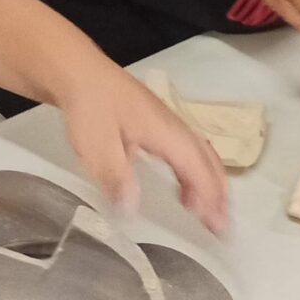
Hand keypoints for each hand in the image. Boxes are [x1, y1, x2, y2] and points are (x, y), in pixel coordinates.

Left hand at [53, 65, 230, 233]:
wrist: (79, 72)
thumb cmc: (90, 107)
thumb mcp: (96, 146)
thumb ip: (115, 177)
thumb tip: (131, 210)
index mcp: (166, 134)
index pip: (198, 169)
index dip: (210, 198)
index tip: (219, 226)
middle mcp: (175, 128)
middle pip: (209, 162)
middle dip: (219, 194)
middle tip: (221, 225)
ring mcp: (168, 124)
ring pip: (201, 156)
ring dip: (208, 184)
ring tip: (204, 213)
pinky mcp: (157, 124)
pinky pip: (188, 152)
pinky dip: (194, 174)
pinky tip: (183, 189)